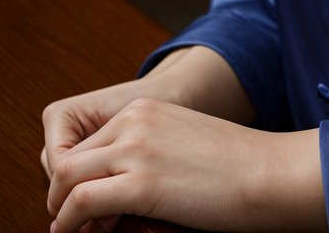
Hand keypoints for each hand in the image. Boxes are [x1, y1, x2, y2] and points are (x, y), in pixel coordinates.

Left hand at [45, 98, 323, 232]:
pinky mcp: (140, 183)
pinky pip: (80, 202)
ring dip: (62, 211)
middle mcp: (134, 121)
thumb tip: (116, 191)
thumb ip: (146, 155)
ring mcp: (135, 149)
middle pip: (67, 160)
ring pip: (65, 179)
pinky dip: (69, 223)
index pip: (85, 144)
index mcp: (144, 108)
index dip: (77, 179)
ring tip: (75, 232)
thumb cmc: (234, 167)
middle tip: (74, 224)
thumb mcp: (180, 145)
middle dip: (62, 195)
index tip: (86, 208)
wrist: (266, 172)